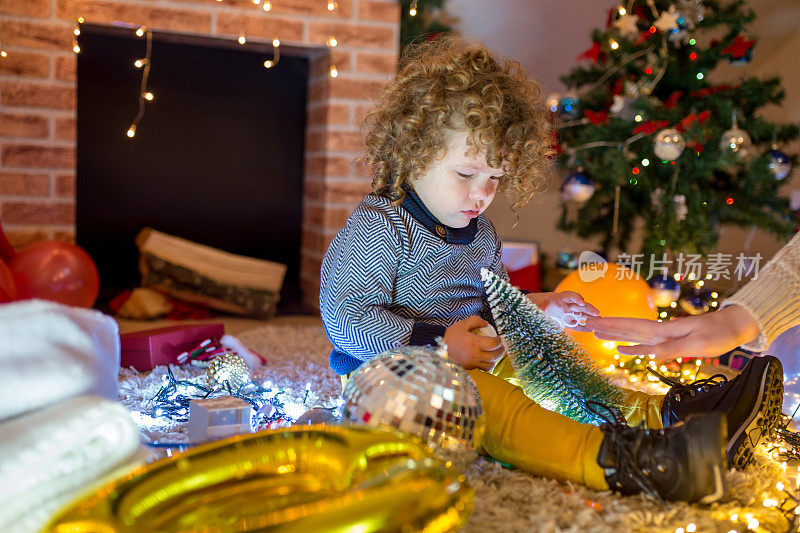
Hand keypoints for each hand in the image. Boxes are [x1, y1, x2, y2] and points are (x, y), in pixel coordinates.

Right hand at [443, 316, 504, 370]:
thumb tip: (485, 323)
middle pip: (495, 356)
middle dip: (501, 351)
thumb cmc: (450, 337)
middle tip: (501, 346)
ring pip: (490, 365)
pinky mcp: (470, 367)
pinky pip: (483, 369)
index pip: (493, 344)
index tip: (498, 338)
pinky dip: (487, 365)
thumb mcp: (462, 324)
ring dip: (495, 359)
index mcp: (475, 343)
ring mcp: (473, 363)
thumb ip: (475, 321)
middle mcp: (475, 354)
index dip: (499, 340)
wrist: (438, 349)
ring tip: (495, 354)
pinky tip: (486, 360)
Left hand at [528, 291, 599, 331]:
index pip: (569, 295)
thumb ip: (538, 307)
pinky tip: (591, 330)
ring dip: (590, 318)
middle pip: (579, 305)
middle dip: (588, 308)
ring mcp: (567, 313)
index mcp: (558, 298)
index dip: (576, 298)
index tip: (581, 302)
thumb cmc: (535, 304)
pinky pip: (576, 324)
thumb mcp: (534, 304)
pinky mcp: (566, 321)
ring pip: (581, 315)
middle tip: (597, 313)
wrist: (535, 308)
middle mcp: (565, 305)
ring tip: (599, 322)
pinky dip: (583, 327)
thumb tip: (540, 310)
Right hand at [586, 305, 760, 359]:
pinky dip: (630, 346)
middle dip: (604, 326)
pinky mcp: (668, 342)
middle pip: (626, 328)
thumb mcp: (698, 344)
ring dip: (613, 333)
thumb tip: (650, 354)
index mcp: (663, 331)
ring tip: (594, 332)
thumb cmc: (718, 334)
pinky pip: (643, 344)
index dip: (611, 325)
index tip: (591, 322)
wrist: (732, 326)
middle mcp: (659, 332)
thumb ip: (673, 348)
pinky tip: (620, 348)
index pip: (631, 327)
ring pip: (631, 334)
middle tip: (583, 324)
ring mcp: (662, 337)